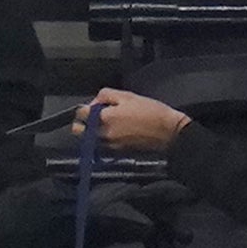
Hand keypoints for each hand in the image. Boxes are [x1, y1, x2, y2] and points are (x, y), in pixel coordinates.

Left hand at [77, 84, 193, 153]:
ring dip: (92, 131)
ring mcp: (109, 145)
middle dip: (82, 123)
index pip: (80, 113)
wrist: (168, 133)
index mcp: (105, 118)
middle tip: (93, 117)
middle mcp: (103, 134)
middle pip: (78, 131)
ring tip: (108, 123)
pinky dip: (103, 138)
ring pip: (89, 139)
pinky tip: (116, 131)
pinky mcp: (117, 151)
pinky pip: (102, 144)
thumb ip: (106, 95)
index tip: (93, 105)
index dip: (84, 107)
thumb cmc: (151, 112)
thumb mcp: (128, 96)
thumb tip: (95, 102)